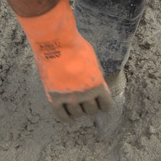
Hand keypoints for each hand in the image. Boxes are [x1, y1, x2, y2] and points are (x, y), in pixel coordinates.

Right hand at [17, 0, 111, 119]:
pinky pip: (61, 115)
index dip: (103, 106)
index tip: (101, 106)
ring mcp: (70, 97)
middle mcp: (85, 94)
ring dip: (77, 111)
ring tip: (75, 107)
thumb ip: (96, 75)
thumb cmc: (75, 46)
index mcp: (98, 84)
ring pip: (77, 113)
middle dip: (90, 107)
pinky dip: (66, 118)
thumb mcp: (93, 60)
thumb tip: (99, 85)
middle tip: (86, 104)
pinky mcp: (54, 97)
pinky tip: (67, 117)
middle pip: (91, 110)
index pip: (106, 104)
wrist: (55, 42)